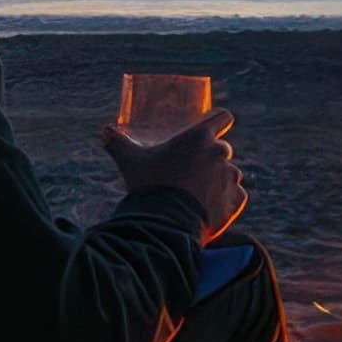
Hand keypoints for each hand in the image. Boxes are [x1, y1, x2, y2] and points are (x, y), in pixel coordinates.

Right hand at [101, 109, 245, 241]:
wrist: (165, 225)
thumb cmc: (149, 186)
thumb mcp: (130, 162)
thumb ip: (118, 144)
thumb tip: (104, 132)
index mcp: (199, 137)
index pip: (223, 117)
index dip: (218, 121)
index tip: (211, 129)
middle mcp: (219, 153)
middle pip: (222, 148)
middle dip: (210, 158)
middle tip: (191, 171)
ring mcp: (230, 177)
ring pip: (230, 173)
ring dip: (219, 179)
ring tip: (198, 194)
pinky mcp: (236, 201)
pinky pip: (237, 195)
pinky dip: (227, 200)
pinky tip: (209, 207)